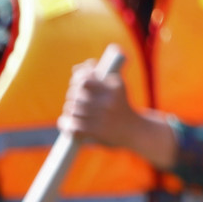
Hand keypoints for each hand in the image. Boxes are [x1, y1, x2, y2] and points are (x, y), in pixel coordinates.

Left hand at [59, 55, 177, 170]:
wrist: (135, 131)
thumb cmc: (121, 106)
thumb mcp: (116, 87)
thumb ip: (97, 75)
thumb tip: (75, 69)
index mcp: (114, 87)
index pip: (85, 80)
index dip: (77, 80)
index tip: (78, 84)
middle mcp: (108, 101)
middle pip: (76, 95)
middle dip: (72, 96)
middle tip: (74, 100)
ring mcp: (102, 117)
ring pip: (73, 110)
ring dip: (69, 111)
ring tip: (72, 113)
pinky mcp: (96, 132)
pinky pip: (73, 126)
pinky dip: (67, 125)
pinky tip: (69, 124)